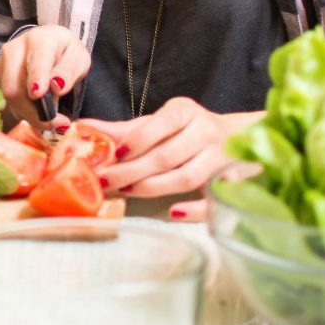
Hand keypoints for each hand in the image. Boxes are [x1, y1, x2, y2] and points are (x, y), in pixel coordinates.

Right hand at [0, 24, 89, 129]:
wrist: (47, 45)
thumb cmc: (64, 53)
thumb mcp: (78, 59)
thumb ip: (69, 71)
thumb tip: (57, 87)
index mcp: (41, 40)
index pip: (37, 61)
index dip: (37, 77)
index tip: (38, 94)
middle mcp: (15, 48)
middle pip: (15, 86)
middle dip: (32, 111)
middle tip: (56, 123)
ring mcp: (1, 62)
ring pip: (8, 97)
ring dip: (29, 114)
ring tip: (50, 118)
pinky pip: (5, 101)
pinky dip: (23, 112)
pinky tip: (35, 111)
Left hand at [79, 99, 261, 219]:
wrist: (241, 136)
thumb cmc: (188, 131)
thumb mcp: (159, 123)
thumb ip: (123, 130)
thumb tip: (82, 128)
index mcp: (185, 112)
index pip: (160, 123)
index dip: (136, 141)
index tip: (113, 155)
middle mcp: (206, 131)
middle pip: (167, 155)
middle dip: (132, 171)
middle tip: (105, 182)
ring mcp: (222, 158)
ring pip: (186, 177)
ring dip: (153, 188)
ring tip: (126, 192)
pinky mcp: (234, 183)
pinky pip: (214, 200)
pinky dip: (194, 210)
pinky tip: (172, 212)